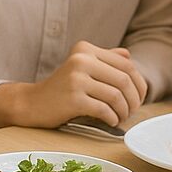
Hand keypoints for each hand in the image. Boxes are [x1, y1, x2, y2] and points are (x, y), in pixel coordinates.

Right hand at [0, 41, 148, 129]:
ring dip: (124, 111)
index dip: (139, 83)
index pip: (126, 64)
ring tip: (120, 118)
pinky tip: (111, 122)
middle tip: (132, 111)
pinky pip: (104, 110)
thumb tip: (128, 55)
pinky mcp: (73, 98)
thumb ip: (104, 59)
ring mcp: (76, 78)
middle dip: (134, 99)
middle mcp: (81, 60)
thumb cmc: (61, 88)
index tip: (139, 98)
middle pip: (124, 80)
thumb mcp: (81, 67)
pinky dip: (112, 118)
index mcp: (85, 49)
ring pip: (116, 96)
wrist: (32, 103)